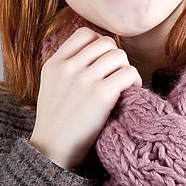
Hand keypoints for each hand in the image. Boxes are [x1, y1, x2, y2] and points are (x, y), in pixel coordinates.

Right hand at [30, 27, 141, 169]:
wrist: (51, 151)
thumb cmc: (56, 124)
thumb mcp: (51, 87)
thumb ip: (67, 68)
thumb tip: (96, 55)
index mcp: (54, 63)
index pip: (84, 34)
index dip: (99, 44)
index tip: (103, 62)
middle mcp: (68, 67)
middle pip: (106, 43)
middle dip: (115, 58)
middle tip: (115, 77)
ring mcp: (84, 79)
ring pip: (119, 55)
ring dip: (126, 70)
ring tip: (123, 86)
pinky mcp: (101, 94)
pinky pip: (128, 73)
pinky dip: (134, 82)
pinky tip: (129, 94)